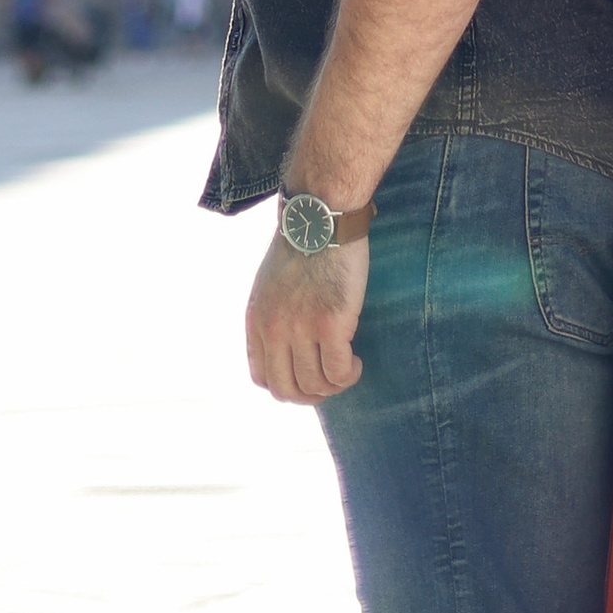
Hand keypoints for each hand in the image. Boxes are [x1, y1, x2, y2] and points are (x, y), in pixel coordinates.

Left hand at [245, 225, 369, 401]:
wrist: (321, 216)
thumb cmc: (303, 244)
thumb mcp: (271, 283)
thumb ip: (273, 315)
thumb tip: (288, 346)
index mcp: (256, 320)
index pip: (261, 378)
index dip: (287, 386)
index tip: (306, 376)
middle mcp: (273, 329)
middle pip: (286, 390)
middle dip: (310, 396)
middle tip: (329, 382)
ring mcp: (301, 328)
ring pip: (315, 386)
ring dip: (333, 385)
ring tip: (346, 368)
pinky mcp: (330, 324)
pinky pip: (337, 372)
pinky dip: (348, 375)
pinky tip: (356, 362)